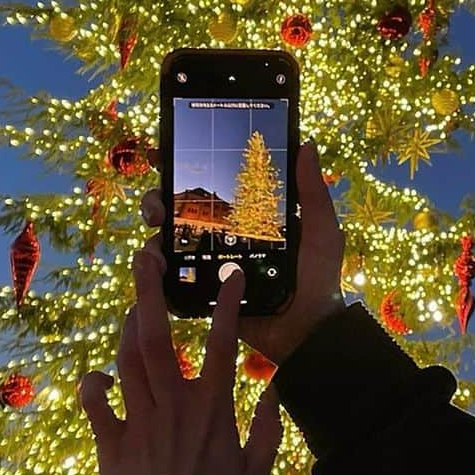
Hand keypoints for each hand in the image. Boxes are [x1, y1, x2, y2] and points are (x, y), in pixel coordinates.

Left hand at [79, 247, 282, 474]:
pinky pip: (96, 405)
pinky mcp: (111, 444)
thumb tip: (276, 392)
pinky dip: (94, 385)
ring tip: (130, 308)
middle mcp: (174, 404)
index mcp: (213, 407)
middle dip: (148, 292)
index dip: (229, 304)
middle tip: (146, 257)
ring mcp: (139, 421)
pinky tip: (100, 376)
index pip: (224, 342)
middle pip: (155, 336)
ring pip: (126, 360)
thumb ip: (269, 428)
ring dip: (125, 329)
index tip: (233, 273)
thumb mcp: (258, 471)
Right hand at [140, 140, 344, 367]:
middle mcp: (222, 235)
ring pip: (166, 240)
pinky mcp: (200, 293)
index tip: (167, 152)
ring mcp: (208, 265)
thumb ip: (311, 190)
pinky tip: (154, 263)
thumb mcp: (320, 229)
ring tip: (156, 232)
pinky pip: (167, 278)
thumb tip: (307, 144)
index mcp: (248, 216)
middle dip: (159, 198)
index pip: (213, 185)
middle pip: (179, 209)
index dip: (186, 168)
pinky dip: (154, 268)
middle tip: (158, 204)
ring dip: (154, 232)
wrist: (306, 330)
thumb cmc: (318, 278)